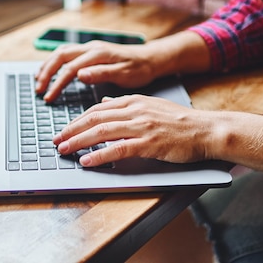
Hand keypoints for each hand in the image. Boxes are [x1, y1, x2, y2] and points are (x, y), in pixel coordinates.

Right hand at [35, 40, 156, 101]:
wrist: (151, 59)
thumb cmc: (139, 69)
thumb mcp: (124, 74)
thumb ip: (101, 74)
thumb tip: (79, 74)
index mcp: (98, 54)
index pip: (70, 68)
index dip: (57, 84)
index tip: (49, 98)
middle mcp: (91, 47)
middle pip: (60, 56)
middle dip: (47, 73)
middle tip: (39, 90)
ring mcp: (90, 47)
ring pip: (61, 52)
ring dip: (48, 65)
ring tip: (39, 80)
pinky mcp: (91, 51)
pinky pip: (67, 53)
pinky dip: (55, 62)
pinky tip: (51, 70)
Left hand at [53, 95, 262, 173]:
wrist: (206, 129)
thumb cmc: (180, 122)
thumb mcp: (151, 106)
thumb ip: (127, 105)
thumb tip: (107, 102)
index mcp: (133, 101)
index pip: (97, 108)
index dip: (77, 120)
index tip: (64, 129)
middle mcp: (135, 110)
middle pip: (94, 118)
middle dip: (71, 130)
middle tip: (56, 140)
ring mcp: (142, 126)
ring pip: (102, 131)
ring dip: (79, 141)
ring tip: (64, 150)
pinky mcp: (150, 143)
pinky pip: (119, 148)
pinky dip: (100, 154)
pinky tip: (88, 161)